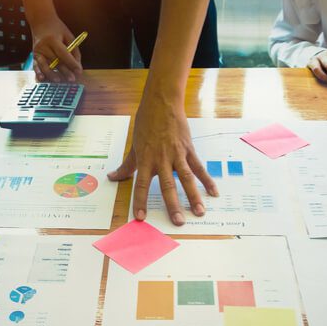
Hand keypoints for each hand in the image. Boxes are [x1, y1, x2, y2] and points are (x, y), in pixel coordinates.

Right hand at [30, 16, 82, 82]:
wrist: (41, 21)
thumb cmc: (57, 30)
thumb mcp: (69, 37)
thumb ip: (74, 51)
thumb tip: (77, 67)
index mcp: (52, 39)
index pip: (63, 53)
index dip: (71, 63)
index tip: (79, 71)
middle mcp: (43, 45)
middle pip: (54, 61)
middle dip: (64, 71)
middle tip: (72, 79)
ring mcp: (37, 51)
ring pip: (44, 65)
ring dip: (51, 74)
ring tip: (58, 80)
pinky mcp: (33, 55)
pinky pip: (36, 66)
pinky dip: (38, 73)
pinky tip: (42, 79)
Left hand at [107, 87, 218, 225]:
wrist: (162, 103)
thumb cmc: (146, 123)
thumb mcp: (134, 145)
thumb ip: (126, 166)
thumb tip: (113, 177)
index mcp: (146, 160)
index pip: (141, 185)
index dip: (140, 201)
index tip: (140, 217)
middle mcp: (162, 159)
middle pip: (167, 186)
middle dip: (173, 205)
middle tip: (178, 221)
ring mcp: (177, 155)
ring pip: (186, 179)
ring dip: (194, 196)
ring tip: (200, 212)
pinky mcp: (189, 149)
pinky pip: (199, 167)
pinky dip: (207, 180)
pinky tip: (214, 192)